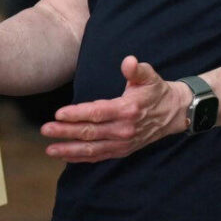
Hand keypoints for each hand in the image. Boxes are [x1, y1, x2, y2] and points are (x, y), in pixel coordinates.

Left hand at [40, 56, 188, 161]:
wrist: (174, 113)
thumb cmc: (156, 91)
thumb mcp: (149, 76)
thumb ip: (137, 69)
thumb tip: (129, 61)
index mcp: (128, 110)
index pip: (97, 113)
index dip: (77, 114)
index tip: (58, 113)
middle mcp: (124, 129)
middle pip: (90, 132)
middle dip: (66, 132)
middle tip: (45, 130)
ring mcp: (123, 143)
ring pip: (92, 149)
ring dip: (69, 150)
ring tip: (50, 149)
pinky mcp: (122, 150)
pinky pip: (99, 156)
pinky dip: (81, 158)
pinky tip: (65, 157)